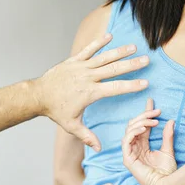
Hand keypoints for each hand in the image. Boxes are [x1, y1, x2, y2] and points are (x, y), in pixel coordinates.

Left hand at [33, 34, 149, 151]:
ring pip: (104, 58)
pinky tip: (109, 36)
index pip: (115, 88)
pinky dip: (98, 43)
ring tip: (134, 47)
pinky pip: (88, 50)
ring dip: (119, 52)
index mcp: (90, 93)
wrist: (38, 95)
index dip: (131, 86)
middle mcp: (87, 78)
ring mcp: (81, 67)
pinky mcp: (73, 61)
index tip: (145, 83)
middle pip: (114, 70)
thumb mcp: (71, 126)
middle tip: (146, 60)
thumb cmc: (55, 111)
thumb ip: (86, 136)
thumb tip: (99, 148)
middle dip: (131, 65)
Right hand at [122, 99, 176, 184]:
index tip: (152, 102)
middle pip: (133, 126)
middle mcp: (135, 148)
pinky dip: (133, 132)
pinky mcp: (128, 159)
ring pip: (128, 131)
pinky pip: (126, 141)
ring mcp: (130, 153)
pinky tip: (144, 128)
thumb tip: (171, 121)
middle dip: (144, 116)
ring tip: (153, 120)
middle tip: (157, 111)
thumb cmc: (167, 172)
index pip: (142, 126)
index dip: (146, 113)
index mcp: (143, 145)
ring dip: (140, 122)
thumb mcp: (168, 150)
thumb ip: (167, 136)